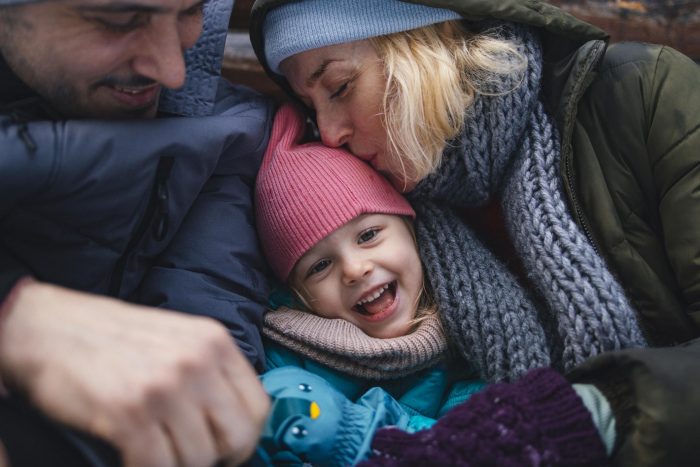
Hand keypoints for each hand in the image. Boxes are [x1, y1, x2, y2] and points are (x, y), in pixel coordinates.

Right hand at [0, 282, 269, 466]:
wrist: (48, 328)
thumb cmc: (112, 339)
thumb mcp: (178, 340)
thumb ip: (211, 373)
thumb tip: (233, 421)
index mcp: (214, 341)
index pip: (259, 408)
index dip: (244, 438)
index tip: (225, 447)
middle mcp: (197, 361)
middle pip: (238, 437)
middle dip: (218, 457)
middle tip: (189, 455)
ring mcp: (164, 385)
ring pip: (199, 459)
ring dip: (177, 464)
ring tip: (155, 449)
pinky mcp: (129, 412)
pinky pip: (158, 466)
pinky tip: (132, 455)